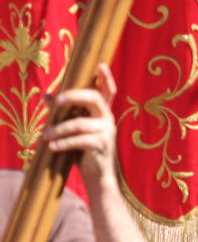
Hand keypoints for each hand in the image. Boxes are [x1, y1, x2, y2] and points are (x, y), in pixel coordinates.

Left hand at [45, 64, 117, 185]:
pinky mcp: (102, 146)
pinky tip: (53, 146)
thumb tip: (45, 95)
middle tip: (56, 101)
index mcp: (102, 112)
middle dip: (73, 96)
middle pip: (94, 98)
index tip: (101, 65)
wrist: (97, 176)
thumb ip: (62, 112)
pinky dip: (64, 143)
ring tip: (45, 136)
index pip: (107, 91)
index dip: (106, 78)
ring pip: (79, 123)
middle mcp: (108, 119)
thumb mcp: (73, 129)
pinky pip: (79, 140)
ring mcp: (107, 133)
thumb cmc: (84, 150)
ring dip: (58, 129)